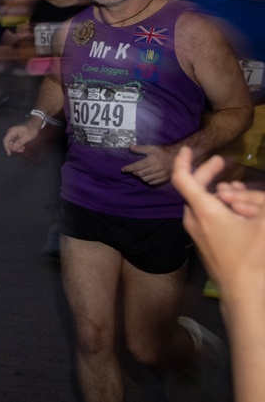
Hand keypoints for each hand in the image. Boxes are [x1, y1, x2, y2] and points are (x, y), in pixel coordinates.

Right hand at [3, 121, 39, 155]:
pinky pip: (14, 142)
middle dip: (13, 148)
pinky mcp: (15, 136)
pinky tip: (23, 147)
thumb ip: (19, 143)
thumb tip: (12, 149)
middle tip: (21, 150)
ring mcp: (13, 134)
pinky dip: (18, 146)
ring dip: (17, 147)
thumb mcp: (27, 136)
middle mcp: (10, 132)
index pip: (6, 140)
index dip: (6, 148)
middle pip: (8, 142)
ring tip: (23, 148)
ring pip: (11, 143)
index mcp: (12, 131)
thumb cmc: (31, 129)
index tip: (9, 154)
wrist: (35, 123)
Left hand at [122, 143, 175, 185]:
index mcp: (152, 160)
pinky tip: (146, 177)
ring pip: (145, 179)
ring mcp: (161, 175)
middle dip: (134, 172)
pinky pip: (152, 183)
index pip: (137, 166)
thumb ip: (140, 148)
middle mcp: (156, 168)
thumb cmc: (164, 151)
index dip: (129, 168)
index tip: (123, 169)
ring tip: (138, 173)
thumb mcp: (152, 147)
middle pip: (140, 174)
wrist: (178, 157)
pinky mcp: (164, 179)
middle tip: (131, 170)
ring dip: (140, 177)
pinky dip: (147, 180)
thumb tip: (130, 146)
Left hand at [171, 147, 264, 296]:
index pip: (183, 179)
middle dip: (209, 172)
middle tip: (225, 162)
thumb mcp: (263, 224)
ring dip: (217, 190)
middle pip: (194, 188)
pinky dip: (217, 205)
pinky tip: (236, 207)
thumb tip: (237, 191)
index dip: (184, 161)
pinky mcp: (202, 241)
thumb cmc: (253, 257)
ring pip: (201, 202)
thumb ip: (253, 201)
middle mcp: (194, 219)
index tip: (189, 149)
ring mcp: (196, 231)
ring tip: (238, 187)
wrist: (243, 292)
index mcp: (205, 211)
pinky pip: (205, 215)